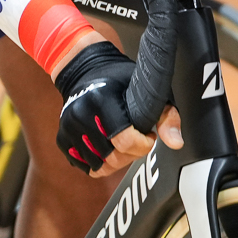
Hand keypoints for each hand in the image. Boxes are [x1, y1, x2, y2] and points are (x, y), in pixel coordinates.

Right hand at [54, 41, 184, 175]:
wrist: (85, 70)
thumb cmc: (120, 79)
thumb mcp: (148, 90)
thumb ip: (167, 116)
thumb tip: (176, 144)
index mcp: (101, 100)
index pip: (125, 142)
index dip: (143, 145)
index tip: (148, 134)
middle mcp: (80, 115)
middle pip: (113, 158)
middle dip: (132, 154)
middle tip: (137, 139)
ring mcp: (68, 128)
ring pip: (99, 167)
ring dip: (116, 161)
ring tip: (122, 142)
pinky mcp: (62, 138)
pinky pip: (85, 167)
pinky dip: (99, 163)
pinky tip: (107, 146)